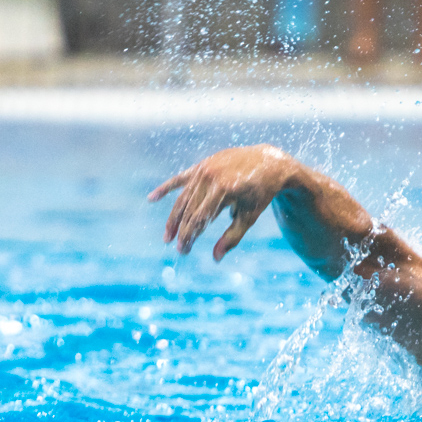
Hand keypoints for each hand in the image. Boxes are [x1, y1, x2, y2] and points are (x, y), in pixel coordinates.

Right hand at [148, 145, 300, 260]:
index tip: (183, 251)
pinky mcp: (203, 164)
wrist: (269, 162)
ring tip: (168, 235)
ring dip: (174, 216)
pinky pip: (181, 178)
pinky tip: (152, 198)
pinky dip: (166, 188)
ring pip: (183, 197)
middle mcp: (212, 177)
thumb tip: (215, 259)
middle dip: (181, 230)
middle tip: (177, 247)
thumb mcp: (250, 217)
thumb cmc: (261, 194)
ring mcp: (205, 168)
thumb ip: (232, 237)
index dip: (189, 236)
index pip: (199, 219)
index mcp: (225, 190)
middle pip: (189, 209)